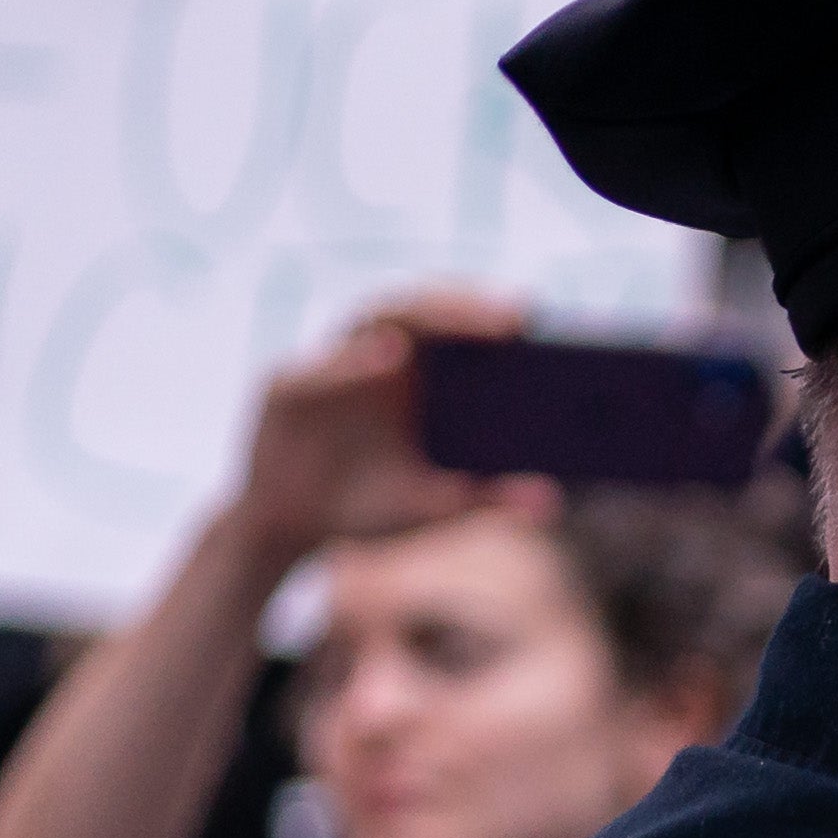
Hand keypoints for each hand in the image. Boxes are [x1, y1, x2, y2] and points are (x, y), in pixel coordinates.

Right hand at [223, 291, 529, 563]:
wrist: (292, 528)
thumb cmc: (365, 508)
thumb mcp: (431, 508)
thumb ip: (485, 499)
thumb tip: (552, 501)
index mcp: (412, 380)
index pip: (453, 330)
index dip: (491, 318)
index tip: (538, 317)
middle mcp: (371, 361)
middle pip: (420, 314)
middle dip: (466, 309)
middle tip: (516, 315)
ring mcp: (328, 370)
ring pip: (370, 323)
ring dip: (418, 318)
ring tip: (463, 320)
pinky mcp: (284, 390)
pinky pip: (319, 371)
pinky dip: (353, 361)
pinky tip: (389, 354)